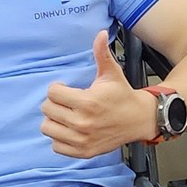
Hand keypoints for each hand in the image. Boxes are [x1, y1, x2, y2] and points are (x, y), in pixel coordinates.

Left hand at [41, 32, 155, 157]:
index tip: (65, 89)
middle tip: (66, 102)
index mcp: (87, 102)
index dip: (57, 89)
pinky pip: (56, 147)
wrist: (139, 119)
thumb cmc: (122, 96)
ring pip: (48, 128)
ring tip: (65, 116)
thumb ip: (102, 53)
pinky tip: (69, 130)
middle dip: (54, 103)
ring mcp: (82, 139)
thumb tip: (101, 34)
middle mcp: (82, 123)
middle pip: (47, 110)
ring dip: (54, 121)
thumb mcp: (111, 73)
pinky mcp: (83, 152)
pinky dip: (60, 139)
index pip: (52, 94)